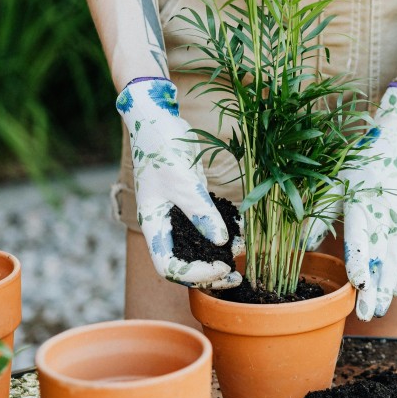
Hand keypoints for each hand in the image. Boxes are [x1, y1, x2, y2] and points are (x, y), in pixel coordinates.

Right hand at [116, 78, 240, 288]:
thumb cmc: (162, 149)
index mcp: (153, 225)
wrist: (158, 121)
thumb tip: (220, 242)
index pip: (169, 266)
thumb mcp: (183, 182)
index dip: (195, 274)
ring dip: (220, 255)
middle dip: (210, 274)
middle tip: (237, 276)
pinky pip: (208, 227)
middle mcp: (165, 226)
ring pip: (198, 248)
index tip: (222, 266)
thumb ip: (201, 213)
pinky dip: (224, 233)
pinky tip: (242, 234)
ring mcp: (178, 215)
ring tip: (243, 254)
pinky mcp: (192, 203)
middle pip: (184, 264)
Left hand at [340, 84, 396, 319]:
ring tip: (378, 310)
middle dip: (376, 288)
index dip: (360, 260)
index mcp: (364, 201)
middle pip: (383, 257)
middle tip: (367, 314)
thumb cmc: (363, 164)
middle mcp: (389, 213)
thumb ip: (318, 215)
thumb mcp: (334, 182)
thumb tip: (299, 247)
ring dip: (390, 288)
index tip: (357, 283)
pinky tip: (396, 290)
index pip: (363, 236)